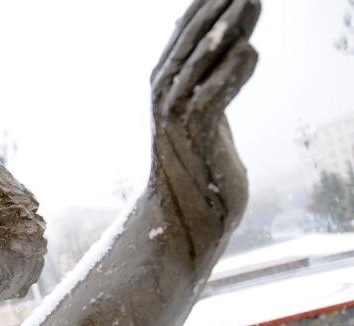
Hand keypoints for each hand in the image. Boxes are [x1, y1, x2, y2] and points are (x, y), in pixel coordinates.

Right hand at [150, 0, 259, 223]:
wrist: (185, 215)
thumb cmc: (201, 163)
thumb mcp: (207, 112)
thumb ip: (215, 78)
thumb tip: (234, 40)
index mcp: (164, 84)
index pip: (185, 31)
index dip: (206, 4)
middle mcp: (163, 92)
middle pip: (193, 37)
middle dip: (219, 6)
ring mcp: (174, 111)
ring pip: (204, 58)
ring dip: (230, 27)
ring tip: (252, 1)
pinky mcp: (193, 132)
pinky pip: (214, 92)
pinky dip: (232, 72)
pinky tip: (250, 51)